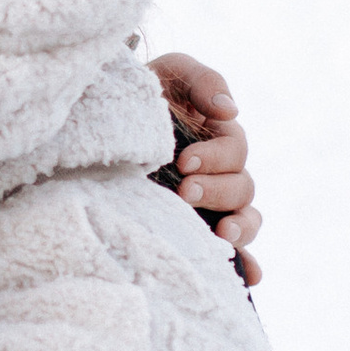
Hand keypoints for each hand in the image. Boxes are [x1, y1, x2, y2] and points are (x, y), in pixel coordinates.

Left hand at [149, 48, 264, 285]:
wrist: (101, 124)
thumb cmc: (141, 93)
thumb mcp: (170, 73)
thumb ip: (202, 80)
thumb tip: (230, 110)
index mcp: (220, 137)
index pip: (235, 150)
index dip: (215, 157)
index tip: (183, 161)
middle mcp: (221, 173)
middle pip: (243, 188)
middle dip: (216, 190)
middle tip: (185, 191)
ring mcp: (212, 204)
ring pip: (246, 220)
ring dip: (239, 229)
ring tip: (221, 235)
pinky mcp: (197, 229)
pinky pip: (235, 252)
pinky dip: (246, 264)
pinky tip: (247, 277)